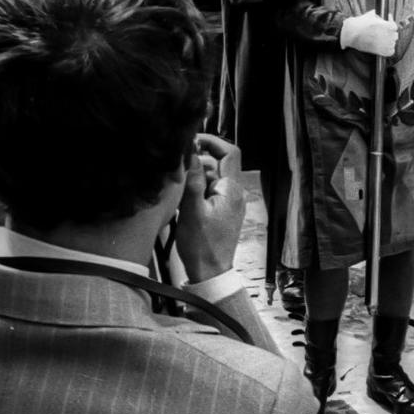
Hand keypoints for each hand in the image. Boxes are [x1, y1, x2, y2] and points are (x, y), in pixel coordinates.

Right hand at [172, 134, 248, 283]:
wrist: (210, 273)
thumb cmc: (202, 246)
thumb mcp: (191, 209)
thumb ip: (193, 179)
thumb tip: (190, 152)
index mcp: (232, 190)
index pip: (230, 152)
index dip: (212, 142)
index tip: (192, 141)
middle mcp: (235, 193)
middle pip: (218, 164)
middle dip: (197, 162)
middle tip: (178, 169)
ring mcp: (230, 202)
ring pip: (212, 177)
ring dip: (195, 178)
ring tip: (179, 191)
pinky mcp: (222, 211)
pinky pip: (210, 191)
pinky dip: (197, 190)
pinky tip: (183, 201)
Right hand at [339, 9, 398, 56]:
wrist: (350, 34)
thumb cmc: (359, 24)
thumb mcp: (370, 15)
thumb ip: (380, 16)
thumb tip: (387, 16)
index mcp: (384, 25)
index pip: (395, 26)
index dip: (391, 24)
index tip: (388, 24)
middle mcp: (385, 35)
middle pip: (395, 35)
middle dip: (390, 33)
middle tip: (385, 32)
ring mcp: (383, 44)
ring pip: (393, 43)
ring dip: (389, 41)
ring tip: (382, 39)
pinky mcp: (380, 52)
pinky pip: (391, 51)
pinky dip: (389, 49)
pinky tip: (384, 46)